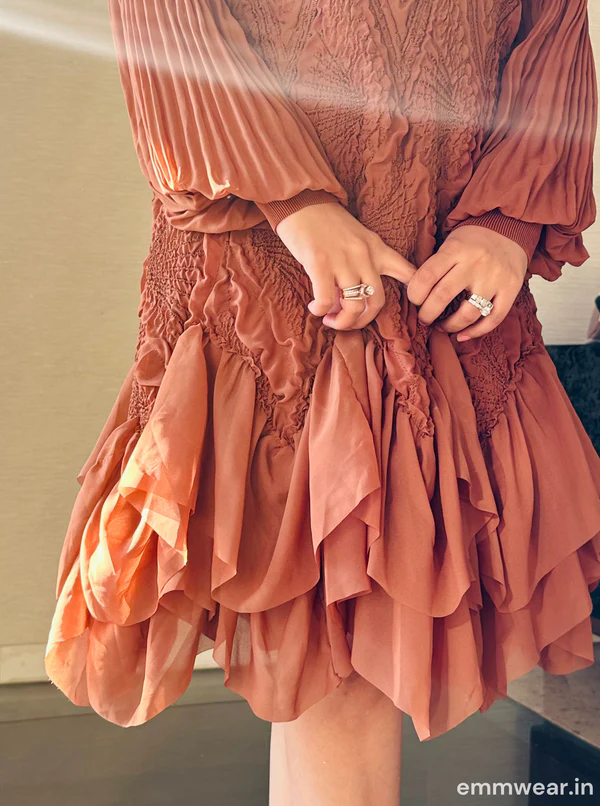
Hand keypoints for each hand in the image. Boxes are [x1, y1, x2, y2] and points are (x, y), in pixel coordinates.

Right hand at [275, 203, 416, 329]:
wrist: (303, 202)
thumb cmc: (327, 223)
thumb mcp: (359, 238)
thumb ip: (364, 263)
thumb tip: (357, 297)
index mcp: (377, 249)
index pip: (408, 273)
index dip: (416, 294)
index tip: (411, 307)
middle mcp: (364, 256)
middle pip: (377, 302)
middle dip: (362, 321)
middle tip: (347, 322)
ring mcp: (343, 260)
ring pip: (353, 306)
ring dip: (341, 322)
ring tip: (329, 319)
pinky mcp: (320, 263)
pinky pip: (326, 300)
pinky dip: (321, 311)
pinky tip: (315, 308)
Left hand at [405, 226, 528, 341]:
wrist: (510, 227)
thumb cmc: (473, 240)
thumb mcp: (450, 242)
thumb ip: (435, 264)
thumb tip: (414, 293)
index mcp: (455, 249)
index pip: (426, 276)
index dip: (414, 294)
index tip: (414, 300)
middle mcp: (475, 263)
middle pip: (443, 296)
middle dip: (427, 314)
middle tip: (424, 318)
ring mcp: (495, 277)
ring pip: (468, 313)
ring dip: (450, 326)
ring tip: (442, 327)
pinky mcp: (511, 289)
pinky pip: (493, 319)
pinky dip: (476, 332)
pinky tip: (462, 335)